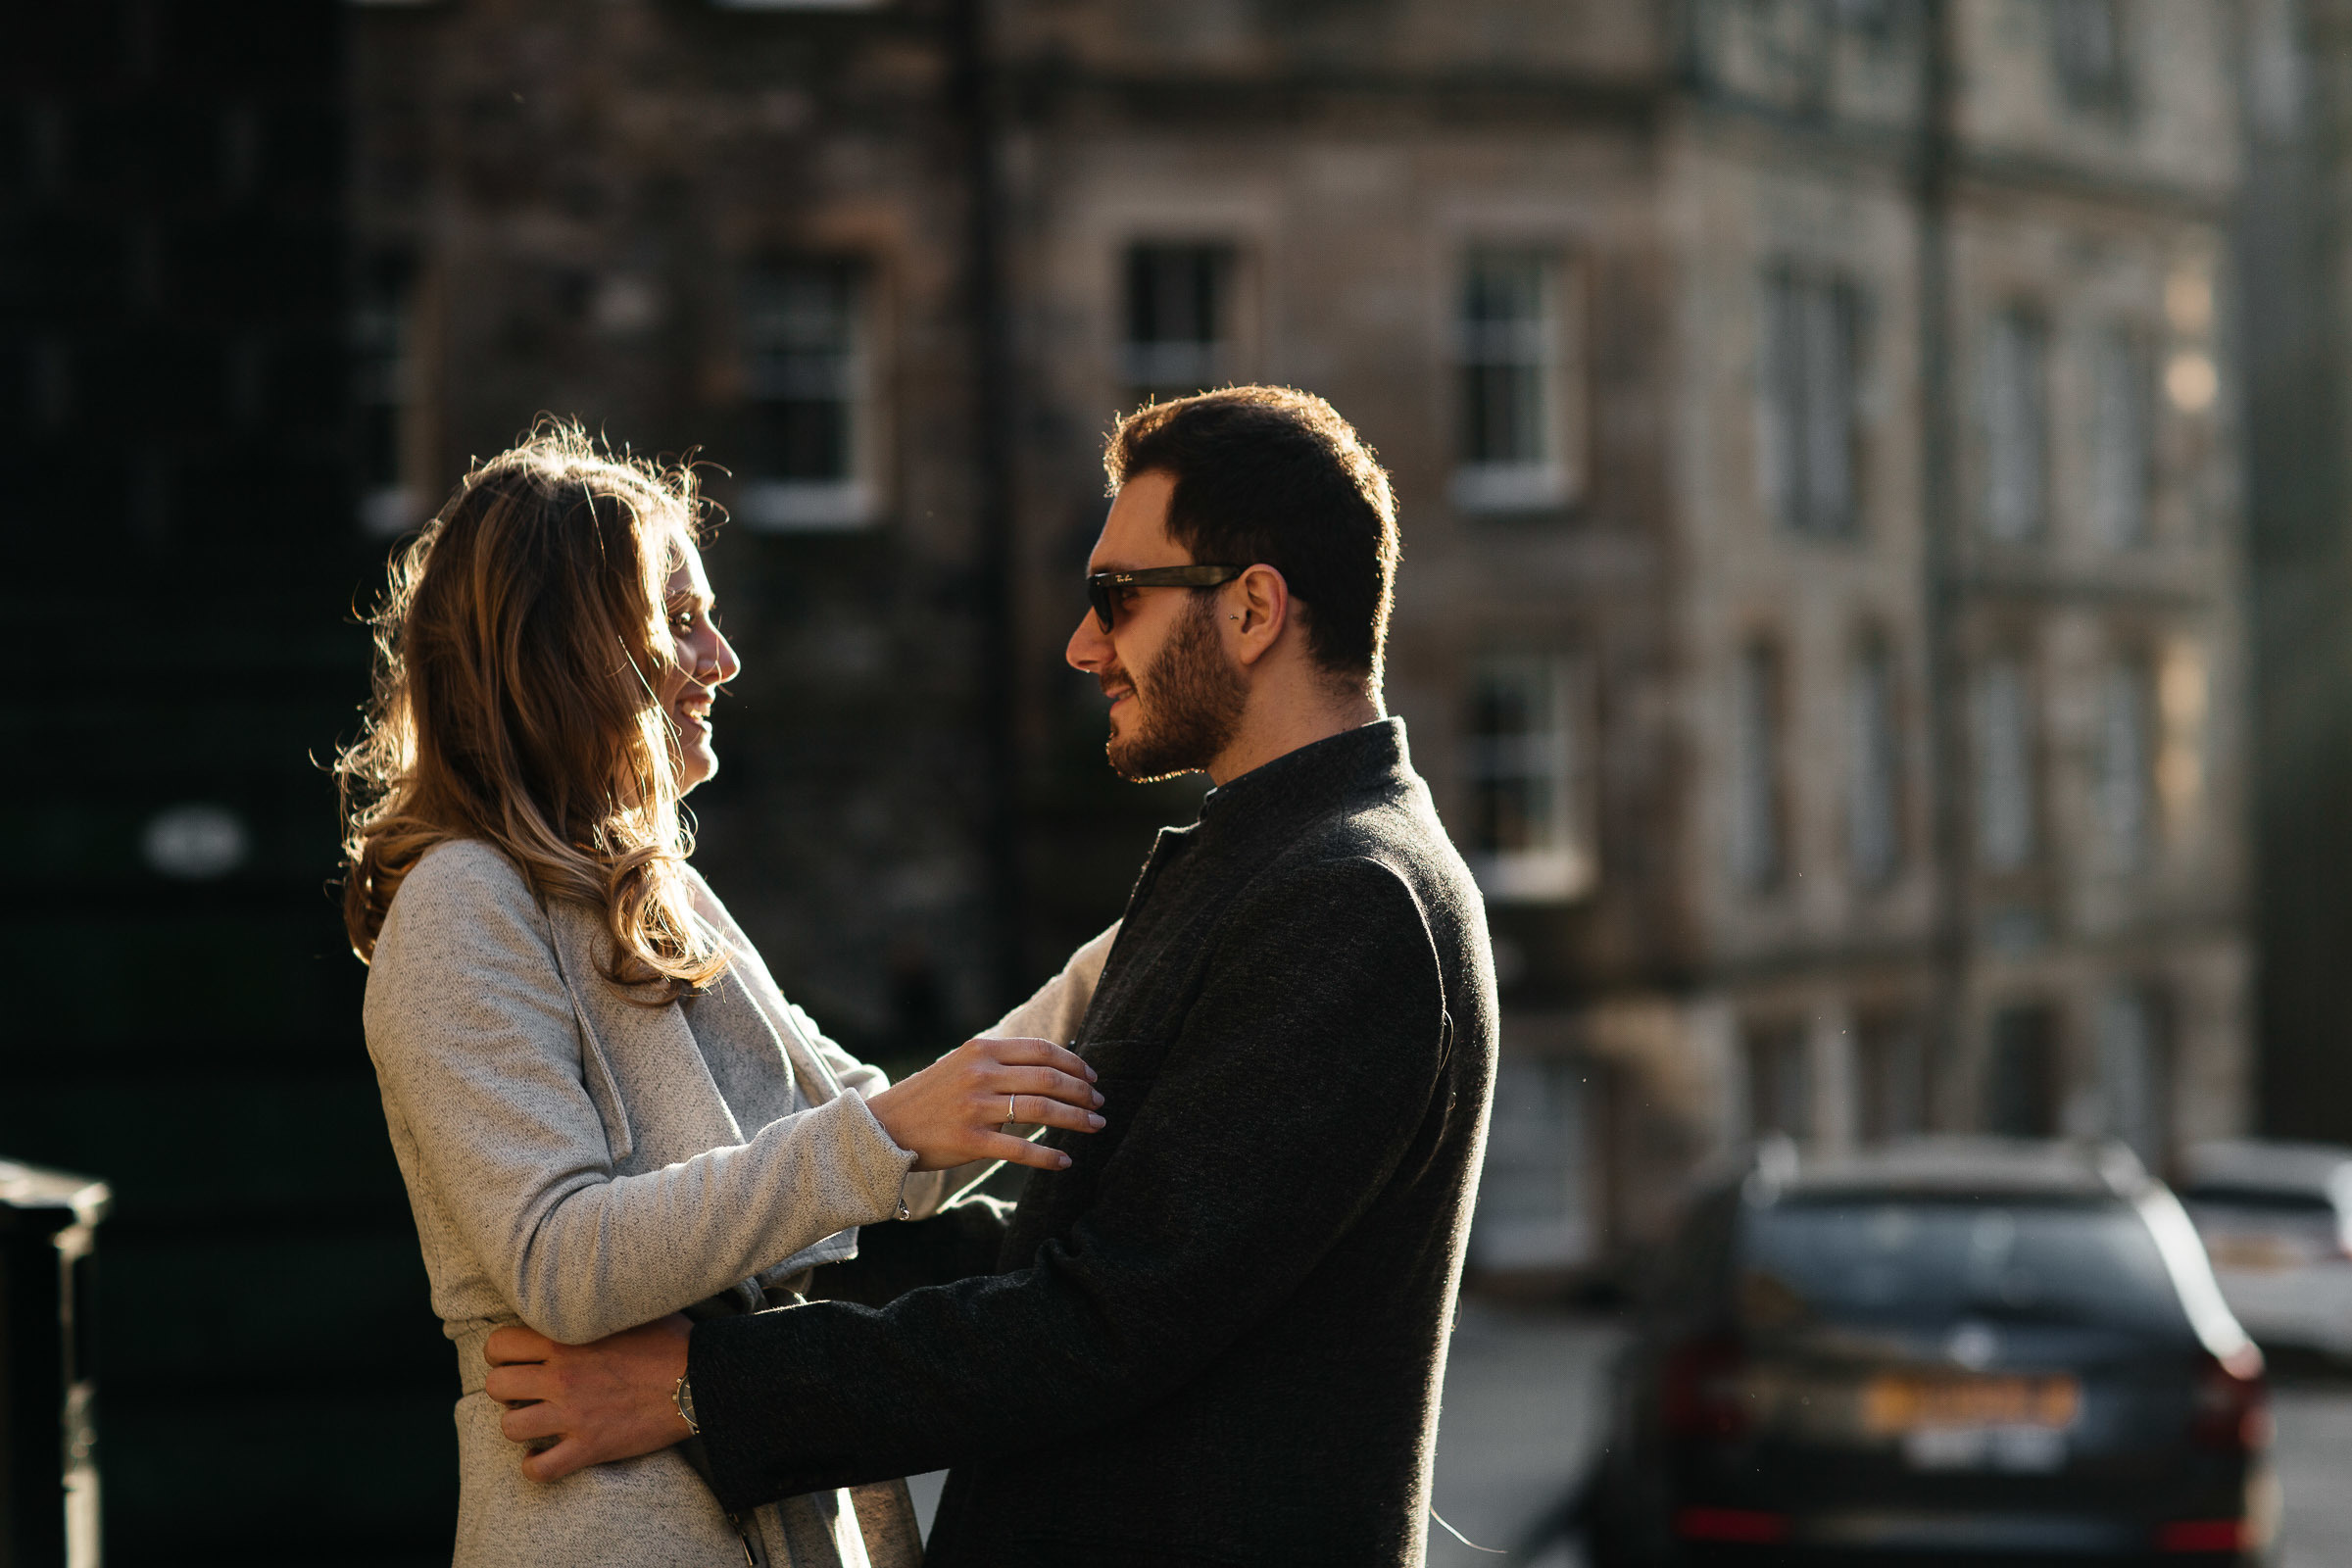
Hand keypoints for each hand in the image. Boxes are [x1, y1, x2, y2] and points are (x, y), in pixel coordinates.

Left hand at [483, 1315, 692, 1482]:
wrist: (702, 1380)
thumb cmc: (672, 1340)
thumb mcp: (631, 1307)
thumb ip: (596, 1304)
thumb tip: (589, 1285)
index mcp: (567, 1338)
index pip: (499, 1343)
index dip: (500, 1353)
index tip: (515, 1359)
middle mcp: (562, 1376)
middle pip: (496, 1386)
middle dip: (506, 1389)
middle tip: (526, 1391)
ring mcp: (573, 1414)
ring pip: (510, 1428)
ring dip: (520, 1426)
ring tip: (537, 1421)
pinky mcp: (590, 1446)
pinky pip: (540, 1469)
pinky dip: (536, 1466)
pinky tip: (545, 1455)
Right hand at [865, 1035, 1102, 1170]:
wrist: (884, 1126)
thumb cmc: (931, 1097)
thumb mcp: (962, 1064)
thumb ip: (1001, 1062)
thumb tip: (1052, 1067)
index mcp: (981, 1049)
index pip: (1042, 1050)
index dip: (1075, 1063)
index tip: (1093, 1078)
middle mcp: (981, 1074)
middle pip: (1049, 1078)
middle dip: (1082, 1093)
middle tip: (1100, 1105)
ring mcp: (975, 1107)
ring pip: (1042, 1110)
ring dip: (1076, 1120)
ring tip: (1095, 1127)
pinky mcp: (970, 1140)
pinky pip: (1021, 1149)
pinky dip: (1048, 1157)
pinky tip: (1065, 1161)